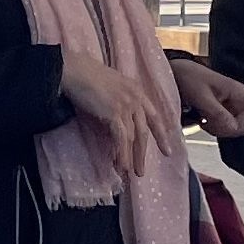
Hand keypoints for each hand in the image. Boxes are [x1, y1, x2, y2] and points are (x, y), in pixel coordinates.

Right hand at [58, 49, 174, 169]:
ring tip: (130, 172)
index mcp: (137, 91)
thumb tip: (118, 130)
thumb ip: (119, 107)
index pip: (154, 117)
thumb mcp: (111, 90)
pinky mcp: (115, 112)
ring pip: (134, 137)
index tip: (167, 151)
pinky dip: (122, 153)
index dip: (161, 136)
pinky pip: (121, 138)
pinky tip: (121, 164)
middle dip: (143, 154)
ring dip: (131, 157)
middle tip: (141, 171)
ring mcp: (126, 105)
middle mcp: (136, 98)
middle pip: (144, 131)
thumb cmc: (86, 78)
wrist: (75, 70)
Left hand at [171, 57, 243, 139]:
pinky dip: (214, 128)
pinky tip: (202, 119)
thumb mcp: (201, 97)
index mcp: (237, 91)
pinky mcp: (224, 112)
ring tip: (202, 117)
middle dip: (227, 129)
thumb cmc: (190, 80)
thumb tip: (234, 129)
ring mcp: (231, 107)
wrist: (179, 74)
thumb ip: (217, 113)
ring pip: (234, 129)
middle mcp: (238, 100)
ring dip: (218, 129)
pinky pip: (225, 129)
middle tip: (206, 120)